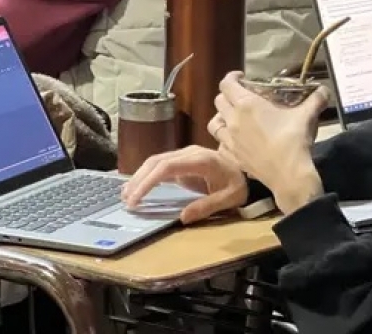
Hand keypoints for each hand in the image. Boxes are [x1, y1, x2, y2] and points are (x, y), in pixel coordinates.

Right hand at [121, 146, 247, 223]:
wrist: (246, 169)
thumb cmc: (239, 184)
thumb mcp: (230, 198)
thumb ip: (208, 206)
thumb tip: (182, 218)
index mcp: (201, 160)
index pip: (167, 167)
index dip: (148, 182)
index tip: (136, 199)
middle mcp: (190, 153)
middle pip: (156, 162)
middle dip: (138, 180)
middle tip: (126, 201)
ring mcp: (185, 155)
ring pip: (155, 161)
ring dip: (139, 177)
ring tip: (126, 195)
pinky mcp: (183, 160)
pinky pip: (160, 165)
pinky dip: (146, 175)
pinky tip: (137, 188)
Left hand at [209, 72, 328, 214]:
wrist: (288, 175)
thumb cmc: (293, 140)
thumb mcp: (306, 115)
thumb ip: (316, 99)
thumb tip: (324, 89)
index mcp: (246, 105)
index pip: (227, 84)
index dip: (232, 77)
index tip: (242, 77)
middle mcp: (233, 120)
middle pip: (218, 100)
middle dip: (228, 95)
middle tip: (241, 96)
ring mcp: (229, 140)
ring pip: (214, 123)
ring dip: (221, 117)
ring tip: (232, 118)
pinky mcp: (232, 157)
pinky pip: (219, 145)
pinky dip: (224, 140)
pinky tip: (234, 141)